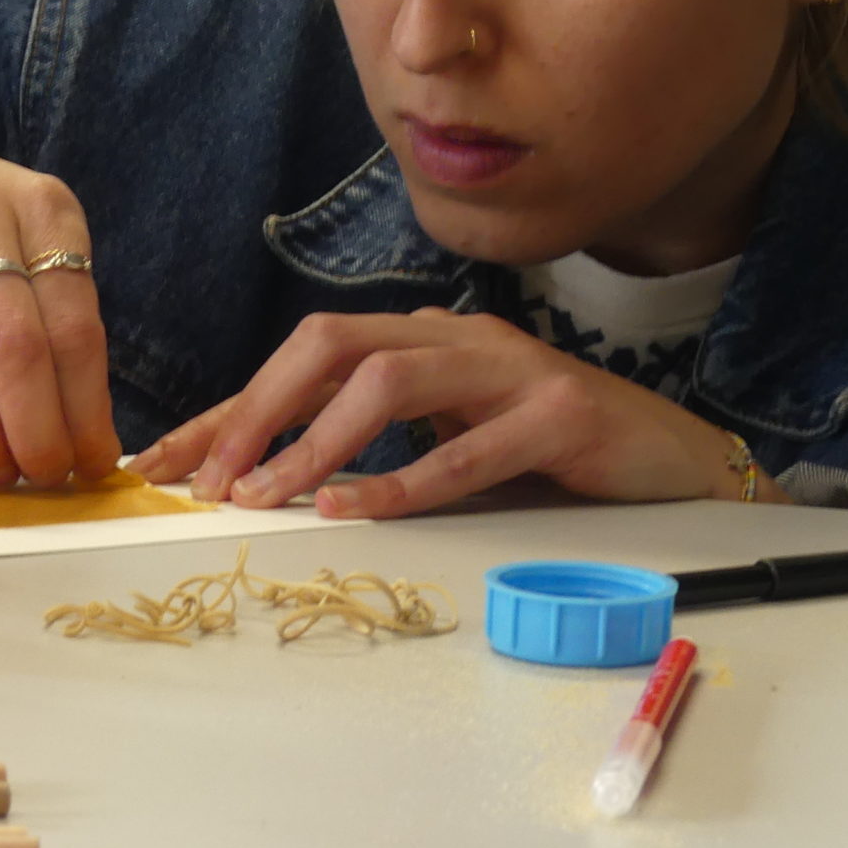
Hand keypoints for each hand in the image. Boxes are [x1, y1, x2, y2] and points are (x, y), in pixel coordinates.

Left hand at [133, 307, 780, 517]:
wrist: (680, 462)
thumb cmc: (557, 459)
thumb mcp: (454, 440)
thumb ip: (382, 445)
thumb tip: (272, 479)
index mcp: (428, 337)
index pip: (308, 356)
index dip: (234, 407)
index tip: (167, 460)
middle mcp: (461, 338)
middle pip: (334, 343)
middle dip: (259, 407)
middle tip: (210, 478)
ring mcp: (513, 369)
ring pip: (389, 379)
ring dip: (316, 440)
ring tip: (269, 496)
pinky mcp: (560, 415)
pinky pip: (470, 446)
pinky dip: (406, 479)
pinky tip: (356, 509)